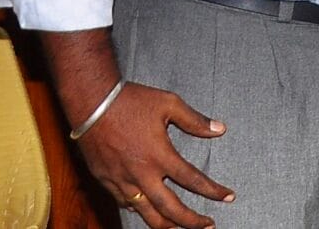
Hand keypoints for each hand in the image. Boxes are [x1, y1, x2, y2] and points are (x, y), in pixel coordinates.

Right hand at [73, 85, 232, 227]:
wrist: (91, 103)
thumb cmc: (130, 101)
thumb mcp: (169, 104)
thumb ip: (195, 120)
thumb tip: (219, 129)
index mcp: (160, 156)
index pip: (193, 181)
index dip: (214, 192)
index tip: (228, 197)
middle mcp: (141, 174)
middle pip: (171, 209)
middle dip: (192, 221)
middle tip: (208, 225)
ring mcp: (121, 181)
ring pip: (146, 214)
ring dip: (166, 224)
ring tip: (180, 227)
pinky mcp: (105, 181)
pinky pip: (126, 204)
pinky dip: (140, 210)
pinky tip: (149, 209)